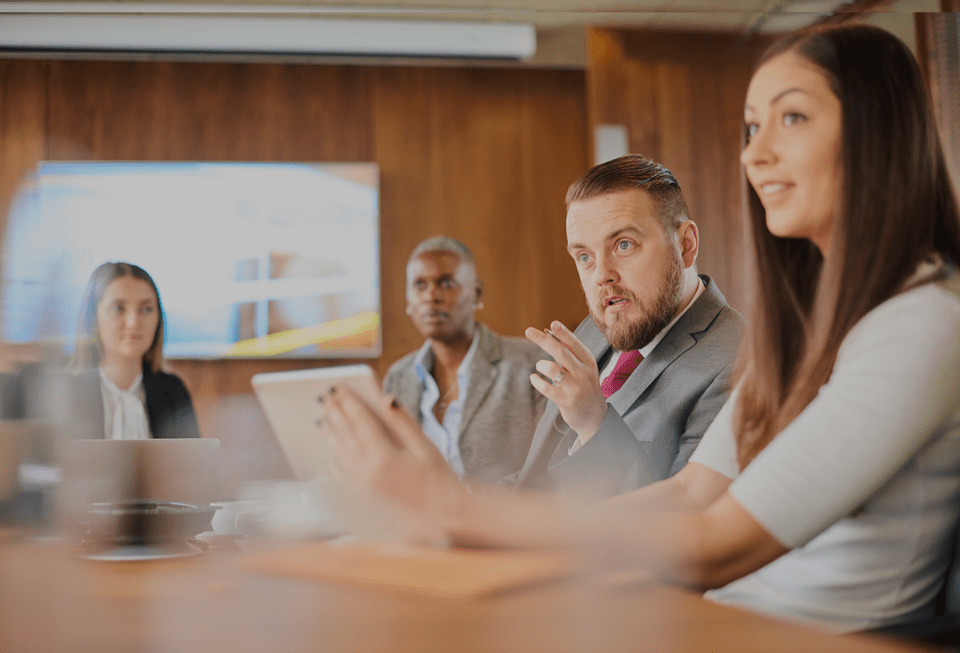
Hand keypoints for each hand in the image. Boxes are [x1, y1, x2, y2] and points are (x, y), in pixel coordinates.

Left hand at [323, 385, 464, 541]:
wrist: (443, 516)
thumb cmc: (439, 480)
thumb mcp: (425, 446)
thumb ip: (402, 422)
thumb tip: (387, 398)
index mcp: (384, 457)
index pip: (360, 422)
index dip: (348, 402)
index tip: (337, 387)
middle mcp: (368, 473)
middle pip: (345, 436)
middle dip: (334, 413)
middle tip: (324, 396)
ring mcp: (362, 487)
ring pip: (339, 455)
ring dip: (330, 434)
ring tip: (323, 418)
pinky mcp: (363, 498)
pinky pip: (341, 476)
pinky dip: (332, 462)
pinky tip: (329, 453)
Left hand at [525, 320, 608, 442]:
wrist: (594, 416)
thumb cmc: (584, 386)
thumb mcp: (582, 368)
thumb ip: (568, 353)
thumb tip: (548, 333)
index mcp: (588, 361)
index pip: (574, 343)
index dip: (563, 333)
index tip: (552, 323)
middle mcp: (583, 372)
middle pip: (560, 351)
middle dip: (543, 339)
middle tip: (528, 331)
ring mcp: (575, 387)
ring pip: (552, 369)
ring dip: (541, 365)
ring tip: (539, 367)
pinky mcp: (566, 401)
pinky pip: (546, 388)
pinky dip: (536, 381)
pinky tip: (534, 379)